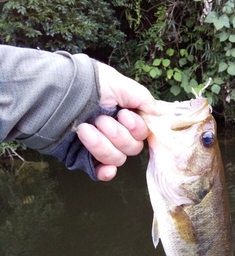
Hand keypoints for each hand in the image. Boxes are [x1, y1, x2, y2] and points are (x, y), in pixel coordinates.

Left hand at [76, 62, 157, 180]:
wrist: (54, 93)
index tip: (124, 115)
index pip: (142, 134)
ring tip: (86, 129)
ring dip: (103, 145)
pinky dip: (105, 172)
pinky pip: (102, 172)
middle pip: (132, 148)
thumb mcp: (118, 83)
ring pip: (117, 159)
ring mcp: (100, 146)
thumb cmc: (86, 84)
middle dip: (117, 135)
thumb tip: (158, 114)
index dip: (136, 128)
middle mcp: (115, 132)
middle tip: (101, 120)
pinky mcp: (85, 158)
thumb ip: (142, 98)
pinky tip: (104, 168)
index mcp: (125, 116)